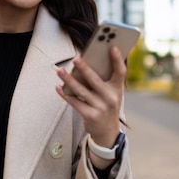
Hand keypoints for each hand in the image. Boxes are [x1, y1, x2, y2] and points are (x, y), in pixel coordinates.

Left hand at [55, 46, 125, 164]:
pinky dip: (65, 94)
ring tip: (59, 70)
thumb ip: (103, 79)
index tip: (113, 46)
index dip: (117, 59)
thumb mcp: (111, 93)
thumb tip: (84, 62)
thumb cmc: (106, 105)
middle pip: (95, 80)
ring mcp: (100, 108)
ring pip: (81, 91)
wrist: (108, 132)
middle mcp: (111, 98)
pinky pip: (74, 102)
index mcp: (118, 89)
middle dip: (84, 68)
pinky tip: (58, 87)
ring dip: (68, 79)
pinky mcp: (90, 116)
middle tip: (76, 58)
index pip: (120, 72)